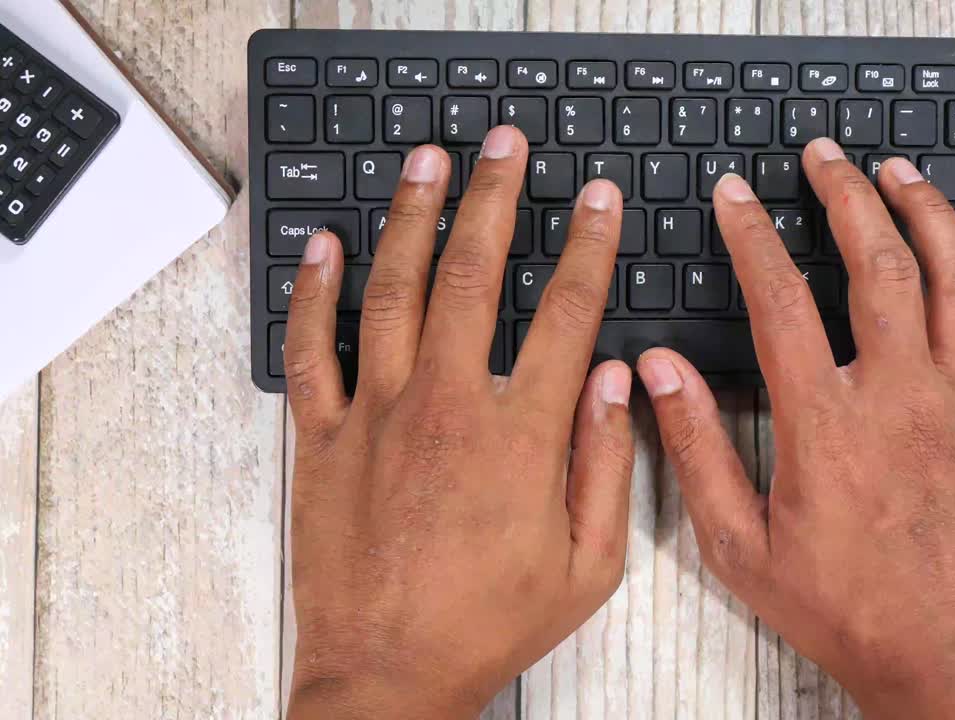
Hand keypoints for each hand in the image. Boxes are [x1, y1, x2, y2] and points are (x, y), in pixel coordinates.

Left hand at [282, 126, 633, 718]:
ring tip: (427, 163)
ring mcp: (378, 417)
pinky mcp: (323, 440)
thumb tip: (613, 381)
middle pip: (472, 275)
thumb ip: (606, 464)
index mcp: (520, 436)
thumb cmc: (489, 624)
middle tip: (505, 146)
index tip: (597, 201)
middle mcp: (447, 408)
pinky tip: (325, 246)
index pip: (565, 314)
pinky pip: (312, 350)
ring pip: (393, 291)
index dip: (587, 247)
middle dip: (495, 198)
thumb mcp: (588, 565)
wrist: (389, 676)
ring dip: (411, 218)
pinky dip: (314, 293)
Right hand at [635, 140, 954, 717]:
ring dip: (924, 212)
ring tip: (897, 171)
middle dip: (846, 195)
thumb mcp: (737, 541)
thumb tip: (661, 373)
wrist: (936, 648)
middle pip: (878, 264)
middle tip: (824, 157)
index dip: (752, 236)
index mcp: (826, 425)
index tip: (735, 197)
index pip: (782, 300)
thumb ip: (696, 448)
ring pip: (952, 277)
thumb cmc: (840, 603)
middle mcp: (898, 397)